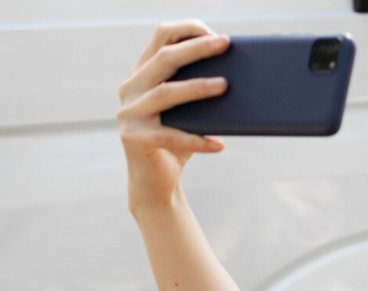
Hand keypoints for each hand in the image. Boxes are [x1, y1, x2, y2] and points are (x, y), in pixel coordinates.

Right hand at [118, 21, 231, 207]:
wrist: (156, 183)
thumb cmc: (178, 142)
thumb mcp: (189, 110)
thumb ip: (199, 88)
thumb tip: (238, 74)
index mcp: (142, 74)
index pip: (160, 37)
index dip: (186, 30)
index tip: (214, 32)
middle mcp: (130, 89)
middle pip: (163, 59)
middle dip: (196, 48)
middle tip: (225, 44)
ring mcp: (129, 114)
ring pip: (165, 93)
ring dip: (197, 87)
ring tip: (224, 85)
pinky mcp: (134, 139)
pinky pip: (170, 136)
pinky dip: (197, 140)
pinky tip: (219, 144)